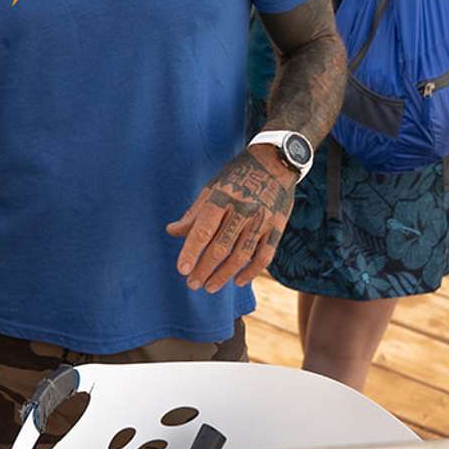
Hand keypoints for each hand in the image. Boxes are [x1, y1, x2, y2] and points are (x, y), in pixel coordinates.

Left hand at [166, 147, 295, 292]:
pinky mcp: (277, 226)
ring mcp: (262, 219)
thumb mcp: (212, 188)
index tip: (182, 270)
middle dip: (204, 269)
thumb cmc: (237, 176)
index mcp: (222, 197)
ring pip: (242, 256)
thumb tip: (171, 232)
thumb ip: (194, 213)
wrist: (275, 161)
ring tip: (209, 287)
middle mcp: (243, 209)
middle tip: (192, 284)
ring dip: (224, 275)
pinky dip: (251, 272)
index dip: (191, 252)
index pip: (203, 230)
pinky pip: (265, 256)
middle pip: (221, 247)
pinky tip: (238, 281)